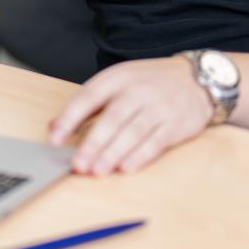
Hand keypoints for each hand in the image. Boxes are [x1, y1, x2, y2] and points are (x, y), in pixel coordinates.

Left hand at [48, 57, 213, 175]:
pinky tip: (126, 167)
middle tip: (78, 164)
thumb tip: (54, 128)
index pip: (89, 97)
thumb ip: (87, 105)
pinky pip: (156, 141)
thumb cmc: (148, 83)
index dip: (70, 118)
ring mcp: (159, 106)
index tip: (55, 139)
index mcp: (117, 78)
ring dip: (114, 153)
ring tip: (97, 170)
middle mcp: (137, 90)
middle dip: (93, 143)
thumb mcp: (116, 83)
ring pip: (133, 132)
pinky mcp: (176, 124)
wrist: (194, 78)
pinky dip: (141, 155)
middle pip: (112, 118)